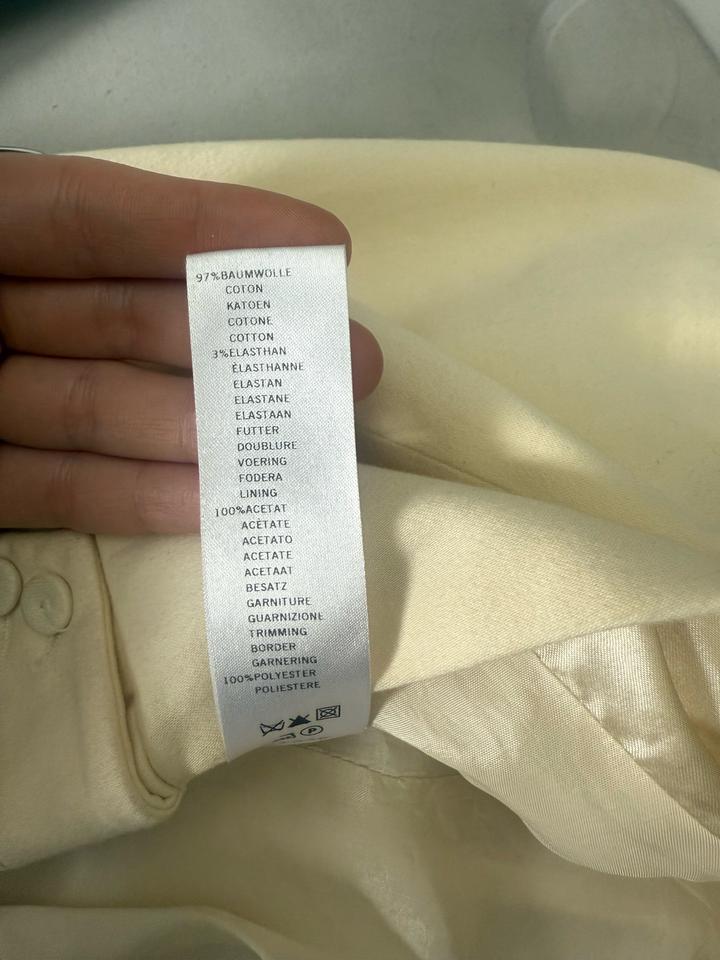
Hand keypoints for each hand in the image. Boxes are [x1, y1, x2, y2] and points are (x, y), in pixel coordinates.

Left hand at [0, 154, 381, 534]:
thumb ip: (56, 228)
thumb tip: (197, 247)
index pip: (100, 215)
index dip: (211, 227)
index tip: (321, 245)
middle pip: (124, 318)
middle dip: (234, 341)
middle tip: (343, 366)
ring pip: (96, 409)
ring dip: (193, 429)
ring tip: (282, 449)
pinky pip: (50, 488)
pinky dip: (125, 497)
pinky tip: (202, 502)